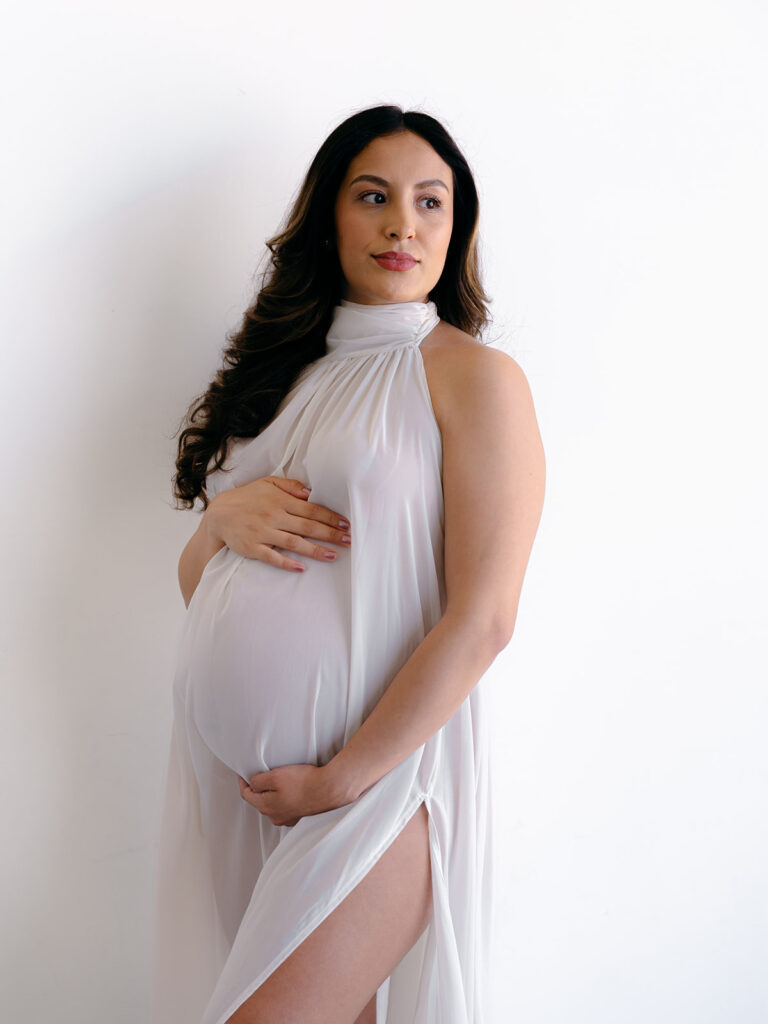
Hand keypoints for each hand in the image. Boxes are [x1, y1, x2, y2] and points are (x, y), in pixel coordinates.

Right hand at [203, 476, 350, 571]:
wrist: (219, 514)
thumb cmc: (247, 497)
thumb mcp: (267, 483)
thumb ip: (290, 486)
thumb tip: (311, 492)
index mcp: (280, 500)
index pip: (311, 509)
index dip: (330, 518)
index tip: (347, 524)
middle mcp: (274, 515)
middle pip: (308, 526)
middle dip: (330, 534)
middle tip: (350, 541)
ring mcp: (263, 532)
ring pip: (294, 542)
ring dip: (315, 550)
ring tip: (333, 555)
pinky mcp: (252, 547)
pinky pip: (272, 556)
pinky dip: (286, 563)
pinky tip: (301, 568)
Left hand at [236, 763, 352, 826]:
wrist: (329, 789)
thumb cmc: (303, 782)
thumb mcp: (275, 776)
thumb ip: (258, 781)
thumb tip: (251, 784)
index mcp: (266, 806)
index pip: (246, 795)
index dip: (243, 782)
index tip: (243, 773)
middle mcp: (275, 816)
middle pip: (259, 800)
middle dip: (258, 788)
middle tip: (262, 774)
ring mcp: (288, 818)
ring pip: (273, 804)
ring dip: (273, 794)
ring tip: (280, 781)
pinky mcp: (299, 816)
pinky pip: (286, 807)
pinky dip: (285, 798)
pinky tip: (293, 789)